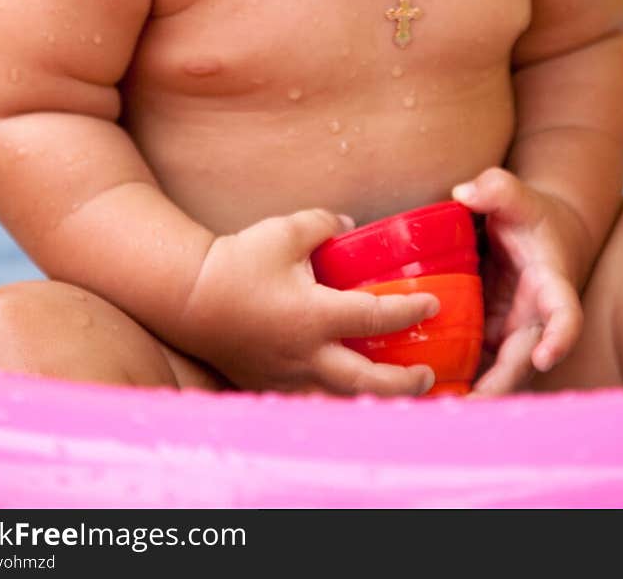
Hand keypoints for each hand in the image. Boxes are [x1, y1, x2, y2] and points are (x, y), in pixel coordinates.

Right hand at [181, 208, 439, 395]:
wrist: (188, 296)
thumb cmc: (239, 260)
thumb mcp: (287, 230)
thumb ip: (325, 223)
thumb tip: (350, 226)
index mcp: (315, 315)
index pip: (377, 318)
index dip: (410, 311)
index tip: (434, 305)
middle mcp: (305, 354)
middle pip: (367, 382)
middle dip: (403, 383)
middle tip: (428, 375)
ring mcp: (286, 375)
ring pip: (340, 399)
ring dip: (372, 398)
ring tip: (394, 392)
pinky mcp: (268, 383)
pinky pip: (310, 398)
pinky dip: (335, 399)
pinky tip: (347, 392)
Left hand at [453, 168, 584, 394]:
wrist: (533, 234)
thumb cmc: (527, 214)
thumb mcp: (515, 194)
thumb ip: (495, 188)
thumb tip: (463, 194)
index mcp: (551, 284)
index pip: (565, 315)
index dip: (559, 338)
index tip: (545, 358)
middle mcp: (535, 317)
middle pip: (525, 359)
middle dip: (502, 385)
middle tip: (469, 406)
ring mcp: (512, 331)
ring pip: (499, 373)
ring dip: (476, 395)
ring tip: (440, 410)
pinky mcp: (489, 337)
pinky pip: (476, 365)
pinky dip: (458, 382)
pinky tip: (426, 397)